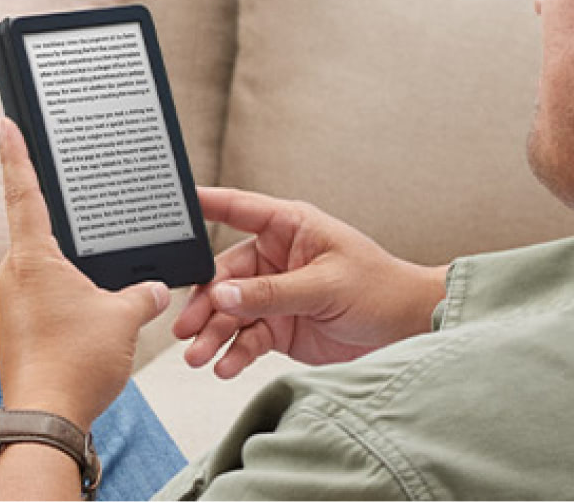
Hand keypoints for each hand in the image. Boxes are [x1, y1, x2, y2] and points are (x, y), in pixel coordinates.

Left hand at [0, 118, 169, 429]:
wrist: (49, 417)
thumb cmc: (78, 362)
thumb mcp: (124, 317)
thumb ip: (143, 292)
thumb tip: (154, 288)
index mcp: (35, 259)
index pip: (23, 194)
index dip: (16, 155)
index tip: (4, 125)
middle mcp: (14, 274)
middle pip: (38, 233)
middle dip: (67, 231)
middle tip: (88, 223)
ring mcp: (12, 301)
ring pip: (43, 267)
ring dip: (71, 272)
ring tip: (98, 289)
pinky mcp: (17, 324)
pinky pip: (43, 293)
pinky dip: (66, 294)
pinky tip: (90, 312)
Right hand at [173, 188, 447, 378]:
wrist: (404, 329)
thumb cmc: (377, 288)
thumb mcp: (324, 286)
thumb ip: (272, 292)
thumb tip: (222, 295)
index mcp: (290, 228)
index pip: (240, 209)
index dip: (206, 205)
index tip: (169, 210)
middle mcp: (277, 258)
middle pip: (225, 275)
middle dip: (204, 302)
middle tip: (186, 328)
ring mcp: (276, 293)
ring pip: (231, 310)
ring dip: (213, 333)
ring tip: (199, 356)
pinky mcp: (279, 325)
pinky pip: (247, 337)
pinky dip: (234, 352)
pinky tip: (225, 366)